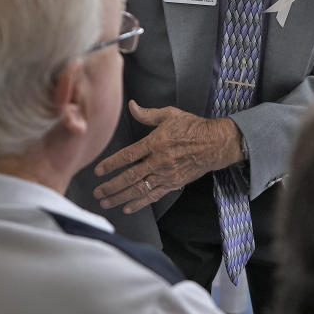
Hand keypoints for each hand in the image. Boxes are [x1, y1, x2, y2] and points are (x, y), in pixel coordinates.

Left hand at [92, 100, 242, 213]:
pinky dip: (140, 203)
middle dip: (111, 186)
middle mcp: (159, 161)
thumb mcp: (170, 114)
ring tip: (106, 202)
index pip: (128, 155)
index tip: (98, 171)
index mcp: (156, 142)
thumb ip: (148, 113)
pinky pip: (154, 196)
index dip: (111, 164)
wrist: (215, 144)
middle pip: (130, 177)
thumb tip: (131, 105)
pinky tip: (127, 208)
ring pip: (139, 189)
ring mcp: (166, 174)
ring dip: (121, 197)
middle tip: (97, 192)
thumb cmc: (192, 127)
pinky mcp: (173, 183)